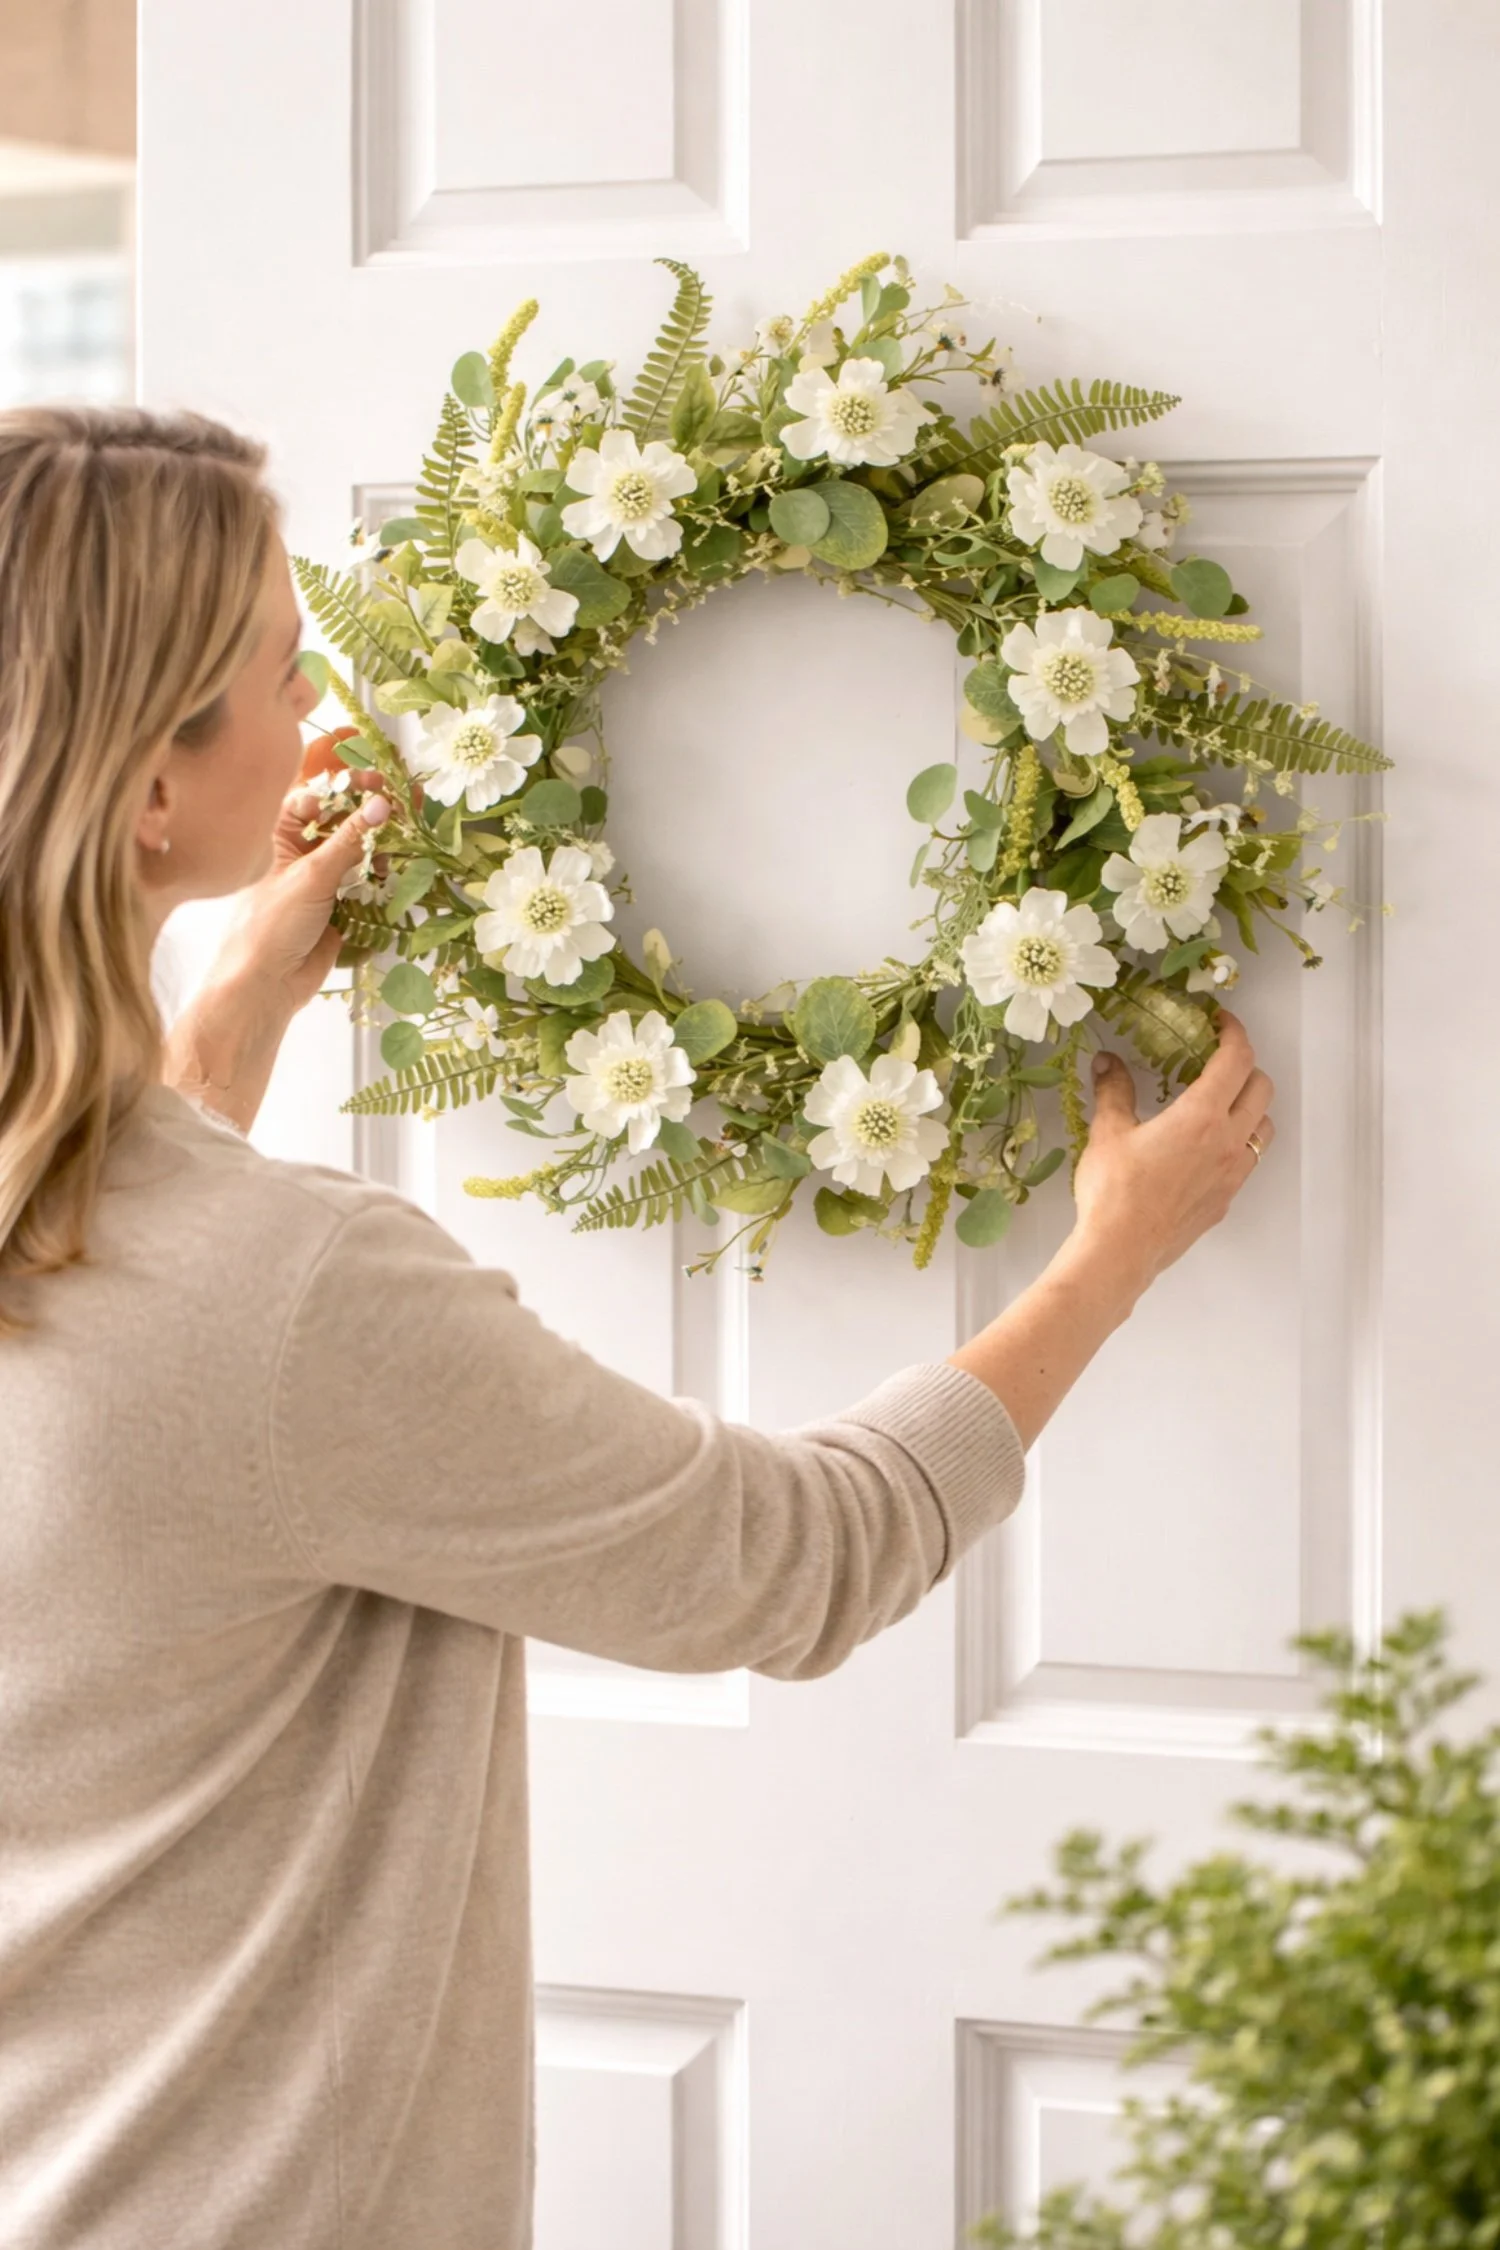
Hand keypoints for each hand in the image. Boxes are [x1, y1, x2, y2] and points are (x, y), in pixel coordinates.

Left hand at [205, 751, 392, 1013]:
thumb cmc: (271, 925)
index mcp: (281, 838)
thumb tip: (381, 804)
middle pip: (341, 826)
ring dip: (378, 848)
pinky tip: (395, 872)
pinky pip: (364, 887)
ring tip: (403, 840)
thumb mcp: (312, 875)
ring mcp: (322, 884)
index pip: (316, 800)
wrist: (266, 985)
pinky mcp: (339, 910)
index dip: (344, 787)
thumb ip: (350, 840)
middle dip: (369, 816)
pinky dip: (380, 879)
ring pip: (356, 856)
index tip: (377, 781)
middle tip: (401, 804)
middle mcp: (301, 856)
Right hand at [947, 1011, 1274, 1447]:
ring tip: (1219, 1102)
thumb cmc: (1114, 1192)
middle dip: (1245, 1065)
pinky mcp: (1226, 1199)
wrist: (1121, 1251)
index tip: (1220, 1022)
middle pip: (1261, 1088)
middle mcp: (1228, 1140)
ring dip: (1250, 1106)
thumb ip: (1114, 1090)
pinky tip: (1206, 1147)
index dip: (1234, 1032)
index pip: (1236, 1059)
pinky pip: (1247, 1160)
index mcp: (1201, 1115)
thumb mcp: (1108, 1132)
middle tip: (1216, 1059)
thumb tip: (1107, 1062)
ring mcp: (1233, 1173)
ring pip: (1263, 1126)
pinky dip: (1238, 1142)